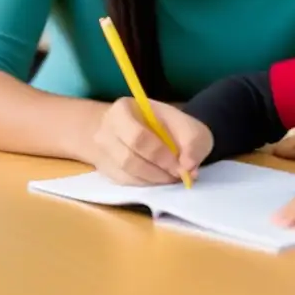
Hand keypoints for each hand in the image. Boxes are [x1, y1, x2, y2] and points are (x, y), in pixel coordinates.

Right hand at [87, 97, 212, 185]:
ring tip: (172, 176)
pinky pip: (126, 182)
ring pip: (127, 173)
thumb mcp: (185, 124)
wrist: (138, 128)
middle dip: (159, 169)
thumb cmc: (164, 125)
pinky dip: (147, 184)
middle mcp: (105, 130)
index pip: (139, 137)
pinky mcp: (105, 169)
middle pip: (128, 158)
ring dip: (154, 179)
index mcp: (123, 110)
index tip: (184, 165)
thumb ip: (192, 140)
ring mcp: (103, 151)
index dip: (162, 155)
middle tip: (179, 174)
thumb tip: (189, 167)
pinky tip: (159, 178)